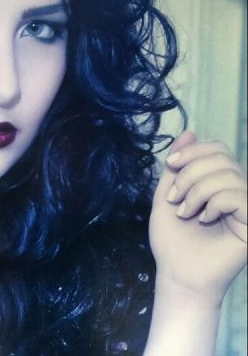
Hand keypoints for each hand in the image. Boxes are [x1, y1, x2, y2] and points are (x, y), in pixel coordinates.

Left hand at [149, 131, 246, 303]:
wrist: (177, 273)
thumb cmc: (172, 239)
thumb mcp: (167, 195)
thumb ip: (177, 166)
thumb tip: (189, 132)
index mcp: (217, 183)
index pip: (216, 149)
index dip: (192, 150)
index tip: (170, 165)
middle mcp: (236, 191)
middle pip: (222, 156)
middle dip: (191, 171)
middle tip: (175, 197)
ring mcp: (246, 207)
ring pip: (229, 174)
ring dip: (197, 190)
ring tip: (184, 211)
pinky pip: (237, 194)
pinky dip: (213, 203)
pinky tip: (203, 219)